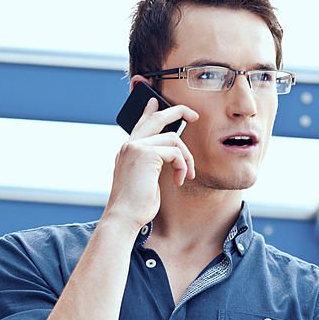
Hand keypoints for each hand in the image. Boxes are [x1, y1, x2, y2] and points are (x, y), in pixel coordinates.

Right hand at [103, 87, 198, 229]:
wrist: (124, 217)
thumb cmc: (135, 204)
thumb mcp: (144, 179)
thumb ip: (152, 163)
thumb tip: (170, 155)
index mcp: (127, 150)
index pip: (140, 123)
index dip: (150, 111)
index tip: (156, 102)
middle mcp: (129, 145)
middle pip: (157, 118)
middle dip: (178, 112)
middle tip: (194, 115)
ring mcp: (136, 147)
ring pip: (173, 138)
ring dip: (186, 157)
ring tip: (187, 174)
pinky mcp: (146, 154)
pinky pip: (175, 152)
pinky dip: (183, 166)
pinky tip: (180, 179)